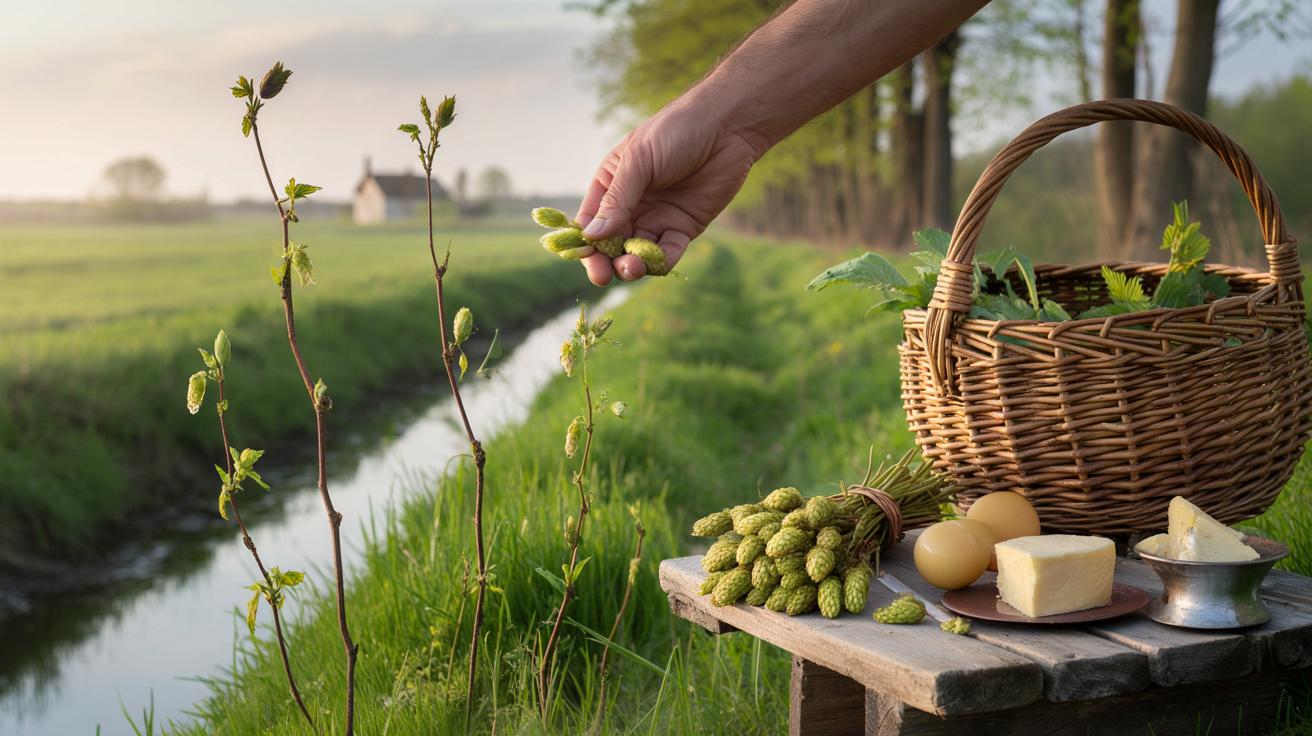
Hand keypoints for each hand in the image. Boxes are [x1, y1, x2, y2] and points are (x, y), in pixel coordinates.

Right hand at [575, 98, 764, 284]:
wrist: (726, 127)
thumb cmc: (676, 132)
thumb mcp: (639, 161)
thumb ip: (618, 199)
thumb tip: (592, 235)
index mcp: (611, 184)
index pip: (590, 221)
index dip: (585, 242)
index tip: (584, 257)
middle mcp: (630, 205)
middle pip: (610, 244)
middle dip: (605, 261)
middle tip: (604, 275)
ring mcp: (656, 218)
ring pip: (637, 252)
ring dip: (631, 265)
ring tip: (632, 267)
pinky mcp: (683, 227)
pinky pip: (668, 252)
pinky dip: (661, 262)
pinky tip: (657, 263)